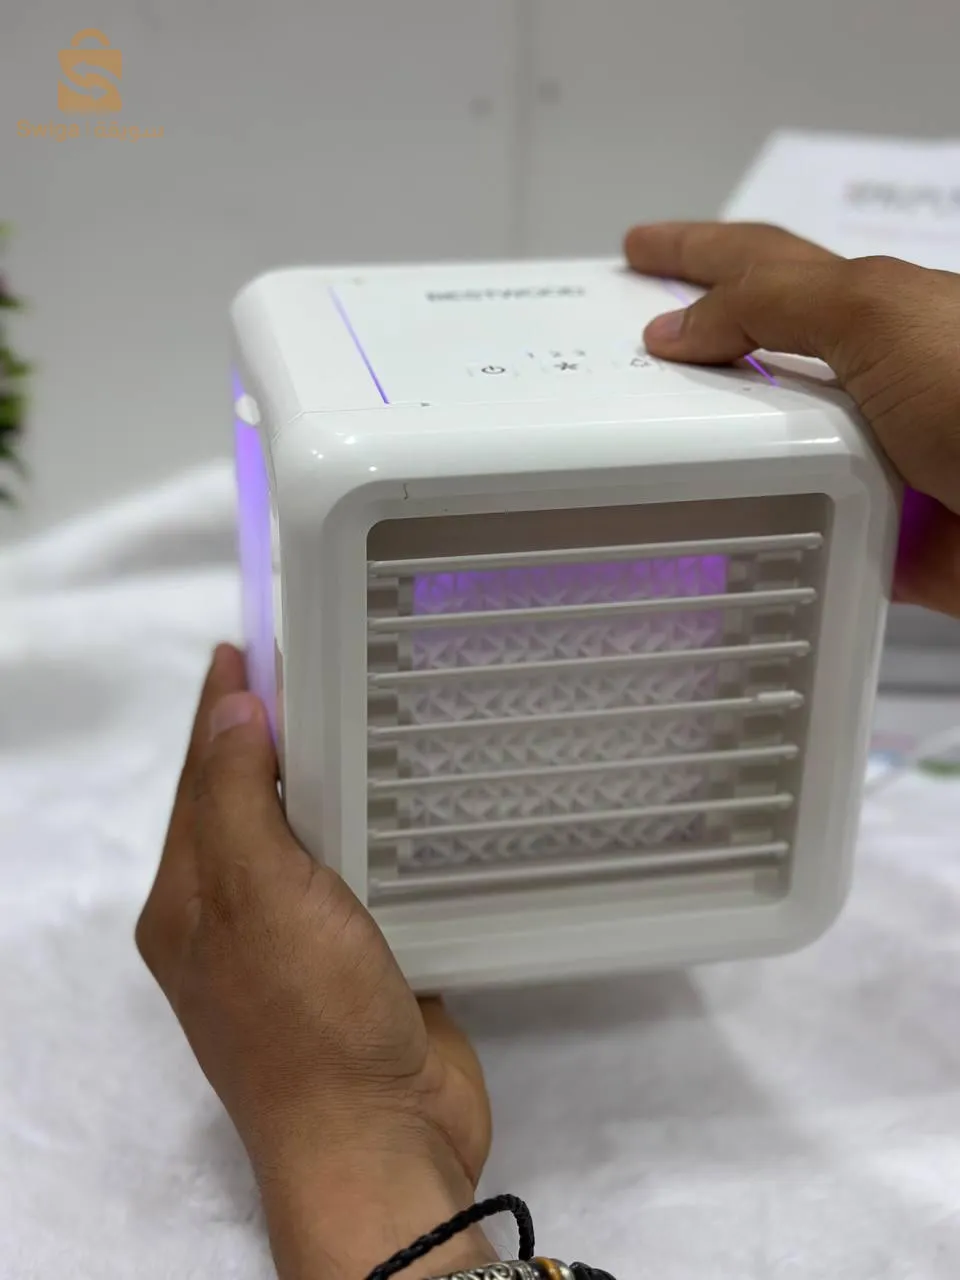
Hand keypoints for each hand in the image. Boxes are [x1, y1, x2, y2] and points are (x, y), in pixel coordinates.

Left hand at [136, 644, 493, 1279]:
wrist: (381, 1137)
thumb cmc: (307, 1015)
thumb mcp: (255, 897)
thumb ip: (232, 799)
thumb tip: (228, 709)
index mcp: (190, 900)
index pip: (199, 777)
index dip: (223, 708)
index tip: (255, 643)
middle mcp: (237, 916)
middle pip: (252, 802)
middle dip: (277, 736)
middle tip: (325, 665)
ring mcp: (302, 941)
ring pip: (313, 836)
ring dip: (335, 779)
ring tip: (373, 713)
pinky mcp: (364, 956)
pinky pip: (366, 872)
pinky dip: (382, 828)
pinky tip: (415, 796)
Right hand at [624, 221, 959, 618]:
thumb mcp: (878, 316)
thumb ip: (772, 305)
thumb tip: (682, 325)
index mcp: (870, 308)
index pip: (762, 266)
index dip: (694, 251)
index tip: (636, 249)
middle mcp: (867, 378)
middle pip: (758, 359)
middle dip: (692, 353)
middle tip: (625, 351)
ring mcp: (871, 453)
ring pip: (769, 450)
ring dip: (714, 452)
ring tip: (647, 449)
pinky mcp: (879, 530)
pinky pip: (798, 526)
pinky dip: (758, 529)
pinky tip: (720, 528)